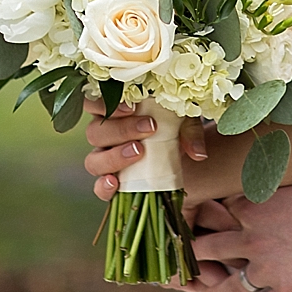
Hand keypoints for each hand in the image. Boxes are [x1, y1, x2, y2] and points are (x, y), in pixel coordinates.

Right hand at [83, 99, 208, 200]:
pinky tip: (115, 182)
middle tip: (149, 128)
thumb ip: (189, 131)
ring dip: (114, 156)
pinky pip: (98, 188)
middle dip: (121, 130)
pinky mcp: (110, 183)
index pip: (93, 104)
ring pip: (93, 160)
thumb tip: (198, 153)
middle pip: (94, 132)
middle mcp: (103, 136)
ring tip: (139, 152)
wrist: (177, 152)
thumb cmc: (172, 127)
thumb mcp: (183, 122)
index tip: (132, 106)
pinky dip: (103, 186)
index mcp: (112, 113)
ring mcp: (104, 160)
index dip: (104, 104)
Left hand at [184, 180, 291, 291]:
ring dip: (214, 289)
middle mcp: (251, 239)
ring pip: (226, 286)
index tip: (194, 219)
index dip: (203, 217)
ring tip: (206, 289)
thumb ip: (269, 178)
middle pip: (209, 248)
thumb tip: (261, 154)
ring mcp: (265, 269)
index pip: (214, 212)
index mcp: (250, 207)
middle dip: (194, 253)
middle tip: (184, 259)